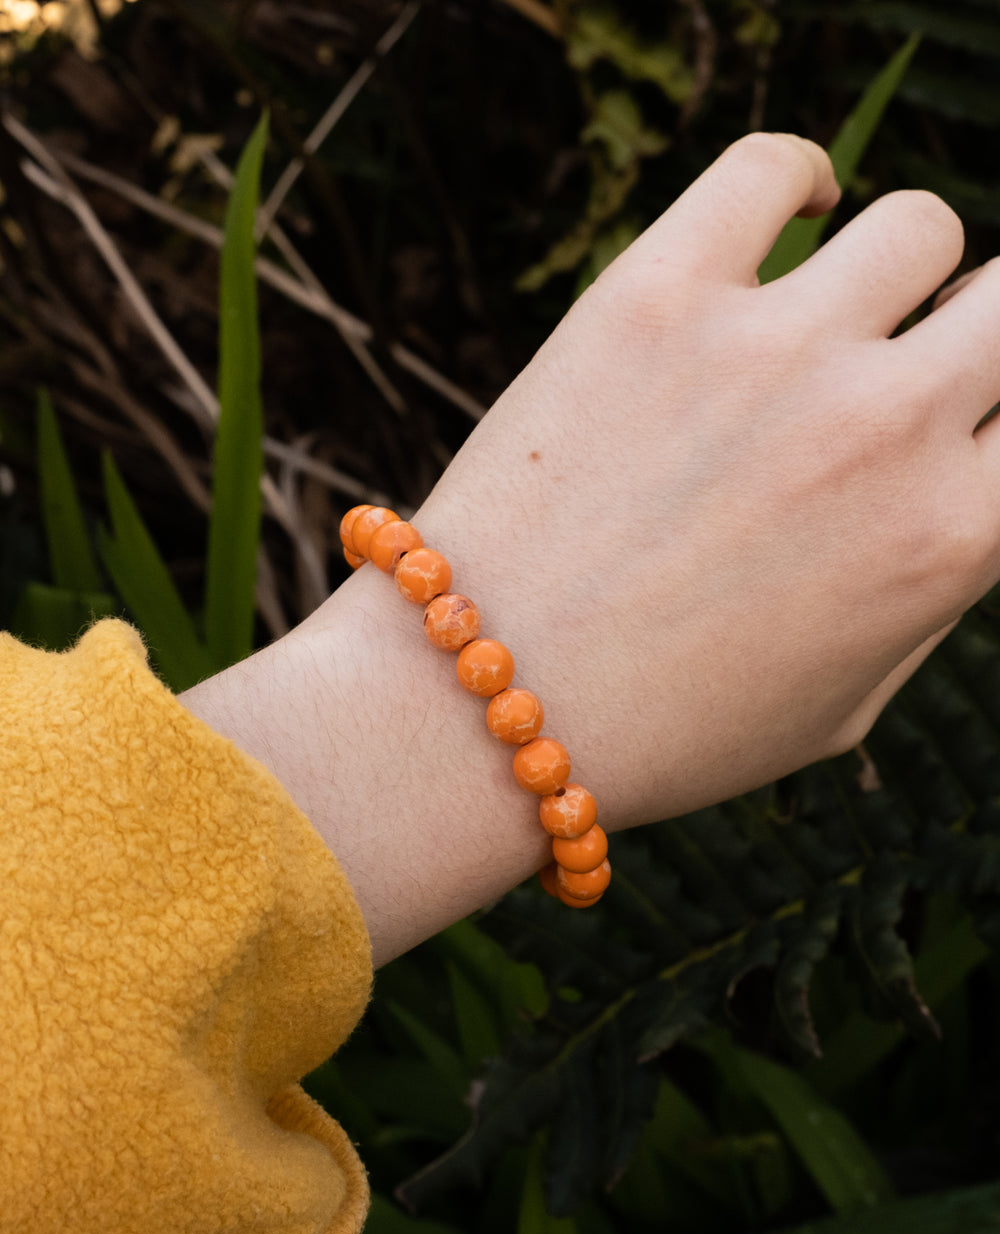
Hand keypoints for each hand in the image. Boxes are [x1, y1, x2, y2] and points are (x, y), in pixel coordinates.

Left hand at [413, 132, 999, 826]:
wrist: (481, 706)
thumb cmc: (663, 729)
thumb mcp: (840, 707)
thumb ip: (928, 592)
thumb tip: (960, 488)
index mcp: (948, 538)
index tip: (968, 417)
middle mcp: (881, 427)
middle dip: (985, 333)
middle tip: (924, 362)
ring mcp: (769, 348)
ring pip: (917, 227)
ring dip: (894, 272)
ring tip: (837, 314)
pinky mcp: (653, 296)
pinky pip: (769, 167)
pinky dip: (796, 180)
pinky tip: (789, 216)